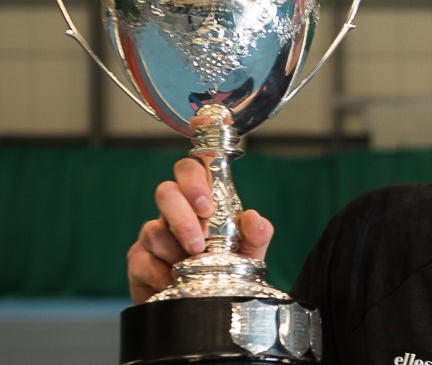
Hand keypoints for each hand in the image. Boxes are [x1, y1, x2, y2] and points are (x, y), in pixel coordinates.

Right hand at [126, 151, 273, 303]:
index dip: (197, 156)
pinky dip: (159, 271)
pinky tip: (173, 280)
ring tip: (192, 263)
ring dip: (174, 246)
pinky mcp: (139, 261)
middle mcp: (177, 212)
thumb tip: (253, 217)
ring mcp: (155, 235)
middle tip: (202, 237)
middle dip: (183, 211)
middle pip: (167, 190)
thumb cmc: (228, 271)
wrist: (211, 310)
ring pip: (152, 226)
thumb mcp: (252, 253)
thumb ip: (258, 234)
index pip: (197, 166)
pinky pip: (140, 258)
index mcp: (205, 200)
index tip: (204, 163)